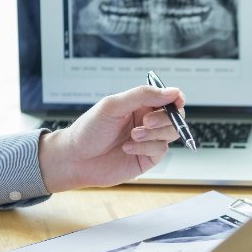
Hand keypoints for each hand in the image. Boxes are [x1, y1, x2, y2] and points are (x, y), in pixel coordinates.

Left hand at [39, 86, 185, 190]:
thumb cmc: (89, 130)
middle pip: (174, 116)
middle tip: (145, 122)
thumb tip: (172, 91)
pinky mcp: (148, 158)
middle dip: (164, 118)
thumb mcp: (113, 105)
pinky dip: (146, 147)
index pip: (168, 98)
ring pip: (171, 133)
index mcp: (140, 105)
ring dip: (154, 133)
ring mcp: (149, 140)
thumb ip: (143, 96)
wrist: (75, 159)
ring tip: (133, 136)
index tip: (177, 101)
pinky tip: (127, 147)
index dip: (176, 98)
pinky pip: (161, 150)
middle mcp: (147, 121)